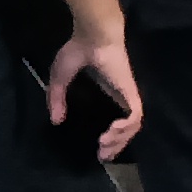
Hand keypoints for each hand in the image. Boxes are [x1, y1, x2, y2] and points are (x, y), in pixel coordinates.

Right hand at [48, 31, 143, 160]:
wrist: (93, 35)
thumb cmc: (78, 50)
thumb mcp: (59, 78)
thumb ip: (57, 99)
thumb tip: (55, 121)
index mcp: (106, 93)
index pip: (115, 120)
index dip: (111, 137)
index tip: (99, 150)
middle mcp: (119, 96)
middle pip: (126, 128)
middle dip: (116, 145)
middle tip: (103, 157)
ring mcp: (127, 94)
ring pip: (133, 125)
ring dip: (120, 140)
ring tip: (104, 147)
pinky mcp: (130, 92)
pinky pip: (136, 116)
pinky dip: (126, 127)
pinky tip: (112, 131)